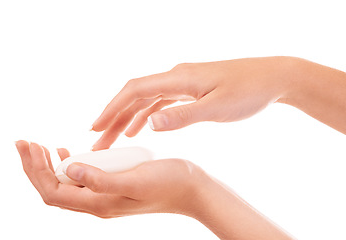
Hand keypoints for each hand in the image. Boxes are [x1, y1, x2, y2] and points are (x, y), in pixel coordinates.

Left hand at [15, 140, 203, 217]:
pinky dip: (69, 165)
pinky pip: (81, 179)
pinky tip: (68, 153)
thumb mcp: (135, 180)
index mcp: (99, 203)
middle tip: (26, 142)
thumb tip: (69, 168)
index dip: (34, 169)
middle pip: (54, 188)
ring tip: (40, 147)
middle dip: (34, 166)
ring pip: (65, 185)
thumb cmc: (169, 183)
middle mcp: (98, 203)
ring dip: (48, 166)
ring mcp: (104, 196)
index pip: (53, 190)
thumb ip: (101, 179)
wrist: (191, 189)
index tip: (28, 144)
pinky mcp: (113, 186)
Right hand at [91, 56, 293, 149]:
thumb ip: (182, 115)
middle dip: (114, 117)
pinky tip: (140, 127)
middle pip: (135, 96)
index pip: (134, 91)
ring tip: (113, 137)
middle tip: (98, 140)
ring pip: (146, 100)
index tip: (95, 127)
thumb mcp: (216, 107)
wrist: (271, 78)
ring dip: (128, 118)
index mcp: (178, 79)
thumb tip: (149, 122)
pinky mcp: (190, 90)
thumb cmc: (248, 91)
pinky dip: (146, 115)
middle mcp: (175, 78)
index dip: (112, 108)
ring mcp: (182, 83)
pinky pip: (160, 102)